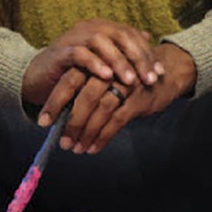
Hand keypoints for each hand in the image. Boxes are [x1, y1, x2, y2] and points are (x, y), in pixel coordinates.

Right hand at [21, 18, 164, 108]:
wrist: (39, 78)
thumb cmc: (75, 72)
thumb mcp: (103, 62)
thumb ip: (124, 50)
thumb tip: (149, 37)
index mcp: (103, 29)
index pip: (131, 35)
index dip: (147, 53)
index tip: (159, 74)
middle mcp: (90, 28)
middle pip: (120, 35)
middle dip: (137, 57)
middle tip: (149, 79)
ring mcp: (74, 37)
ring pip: (101, 41)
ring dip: (118, 61)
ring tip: (130, 81)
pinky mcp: (60, 51)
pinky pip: (79, 53)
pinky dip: (94, 64)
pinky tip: (106, 77)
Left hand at [48, 42, 196, 153]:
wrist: (167, 69)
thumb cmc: (131, 74)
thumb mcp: (107, 74)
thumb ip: (87, 88)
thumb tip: (63, 114)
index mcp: (97, 62)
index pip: (69, 81)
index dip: (55, 102)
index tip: (43, 121)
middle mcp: (109, 71)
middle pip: (83, 97)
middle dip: (70, 122)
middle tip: (62, 141)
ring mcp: (125, 84)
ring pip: (100, 111)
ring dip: (86, 133)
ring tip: (76, 148)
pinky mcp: (139, 99)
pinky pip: (116, 121)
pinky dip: (103, 137)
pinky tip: (93, 148)